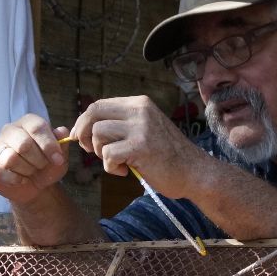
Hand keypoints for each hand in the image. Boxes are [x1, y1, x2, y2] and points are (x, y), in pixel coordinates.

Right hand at [0, 114, 69, 205]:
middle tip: (42, 166)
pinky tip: (20, 180)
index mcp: (27, 123)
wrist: (35, 186)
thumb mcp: (60, 156)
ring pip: (11, 159)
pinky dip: (13, 179)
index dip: (49, 145)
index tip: (58, 159)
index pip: (36, 127)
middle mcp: (9, 130)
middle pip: (23, 144)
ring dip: (26, 170)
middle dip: (38, 160)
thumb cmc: (47, 166)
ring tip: (30, 172)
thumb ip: (62, 143)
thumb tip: (62, 131)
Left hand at [67, 95, 204, 198]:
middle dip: (83, 134)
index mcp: (139, 103)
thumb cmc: (166, 155)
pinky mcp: (141, 147)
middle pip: (93, 113)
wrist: (194, 171)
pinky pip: (108, 154)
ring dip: (100, 153)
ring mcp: (141, 127)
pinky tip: (125, 171)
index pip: (98, 105)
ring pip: (98, 133)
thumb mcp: (144, 129)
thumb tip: (85, 128)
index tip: (82, 139)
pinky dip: (111, 167)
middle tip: (91, 151)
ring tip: (116, 162)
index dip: (83, 122)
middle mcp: (140, 110)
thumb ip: (121, 124)